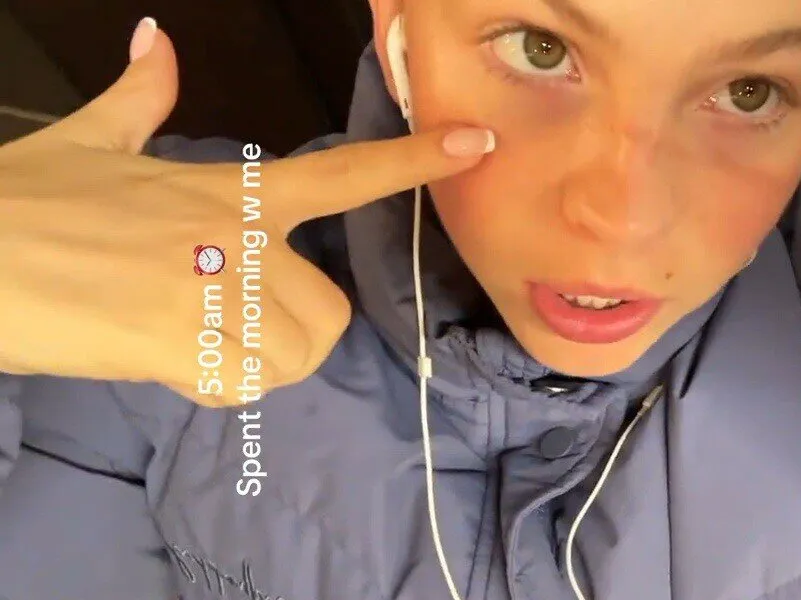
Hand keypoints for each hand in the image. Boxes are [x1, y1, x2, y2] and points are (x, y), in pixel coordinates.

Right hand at [0, 18, 492, 405]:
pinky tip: (159, 357)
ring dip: (250, 362)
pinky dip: (207, 384)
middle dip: (287, 332)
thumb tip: (158, 41)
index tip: (477, 144)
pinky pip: (241, 386)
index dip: (415, 160)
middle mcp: (243, 238)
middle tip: (221, 323)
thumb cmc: (21, 203)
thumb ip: (141, 102)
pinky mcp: (188, 344)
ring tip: (184, 338)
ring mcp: (221, 292)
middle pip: (327, 314)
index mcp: (232, 189)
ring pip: (294, 356)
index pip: (344, 173)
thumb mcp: (88, 143)